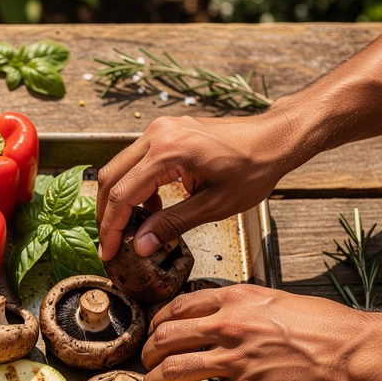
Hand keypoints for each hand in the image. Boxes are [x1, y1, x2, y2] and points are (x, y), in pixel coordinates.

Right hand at [96, 111, 303, 261]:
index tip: (108, 251)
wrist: (274, 138)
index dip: (111, 227)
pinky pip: (136, 160)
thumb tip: (140, 245)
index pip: (123, 194)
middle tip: (112, 242)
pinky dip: (135, 185)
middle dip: (107, 213)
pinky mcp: (164, 131)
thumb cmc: (254, 168)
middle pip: (110, 177)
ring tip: (132, 227)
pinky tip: (152, 205)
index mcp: (168, 151)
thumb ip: (171, 224)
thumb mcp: (214, 205)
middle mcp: (157, 134)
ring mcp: (159, 129)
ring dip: (120, 199)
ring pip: (119, 167)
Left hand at [141, 284, 376, 380]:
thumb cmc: (324, 326)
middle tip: (147, 364)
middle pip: (166, 338)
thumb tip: (221, 312)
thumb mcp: (275, 299)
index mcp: (235, 299)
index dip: (157, 323)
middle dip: (149, 354)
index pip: (178, 307)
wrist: (353, 352)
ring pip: (173, 370)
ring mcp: (235, 360)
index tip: (153, 333)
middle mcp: (228, 326)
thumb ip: (242, 305)